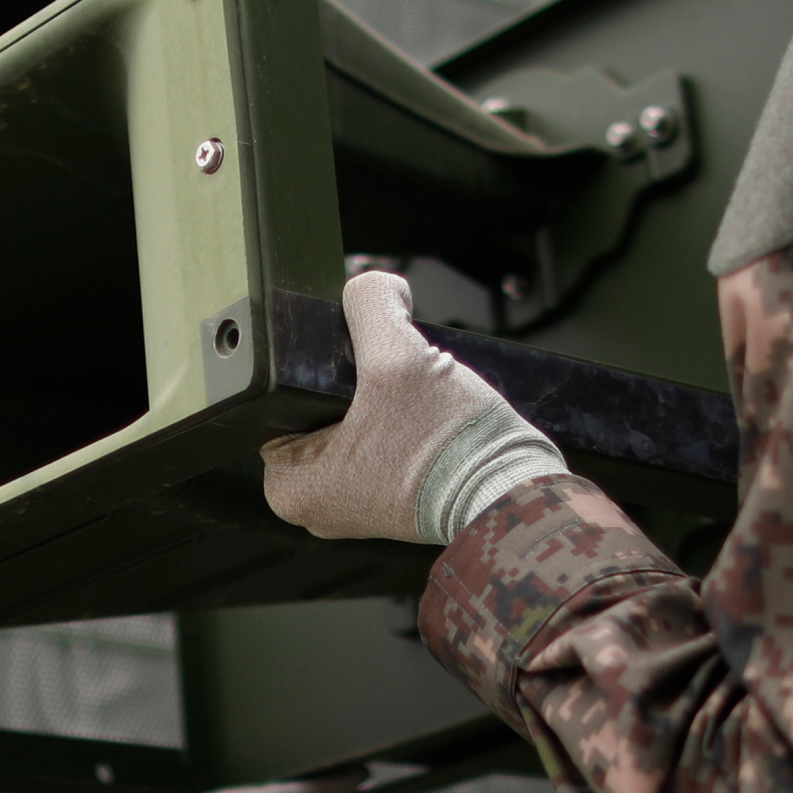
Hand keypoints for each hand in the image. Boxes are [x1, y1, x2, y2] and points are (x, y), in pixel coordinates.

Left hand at [259, 270, 565, 546]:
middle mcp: (314, 508)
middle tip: (390, 381)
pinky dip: (400, 421)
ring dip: (381, 398)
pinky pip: (381, 441)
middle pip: (318, 408)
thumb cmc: (451, 446)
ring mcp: (354, 507)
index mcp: (290, 487)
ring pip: (354, 420)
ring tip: (411, 400)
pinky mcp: (391, 501)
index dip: (319, 367)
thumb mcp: (398, 355)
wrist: (513, 489)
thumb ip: (370, 301)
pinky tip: (424, 416)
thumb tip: (373, 284)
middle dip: (353, 384)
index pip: (280, 398)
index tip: (357, 363)